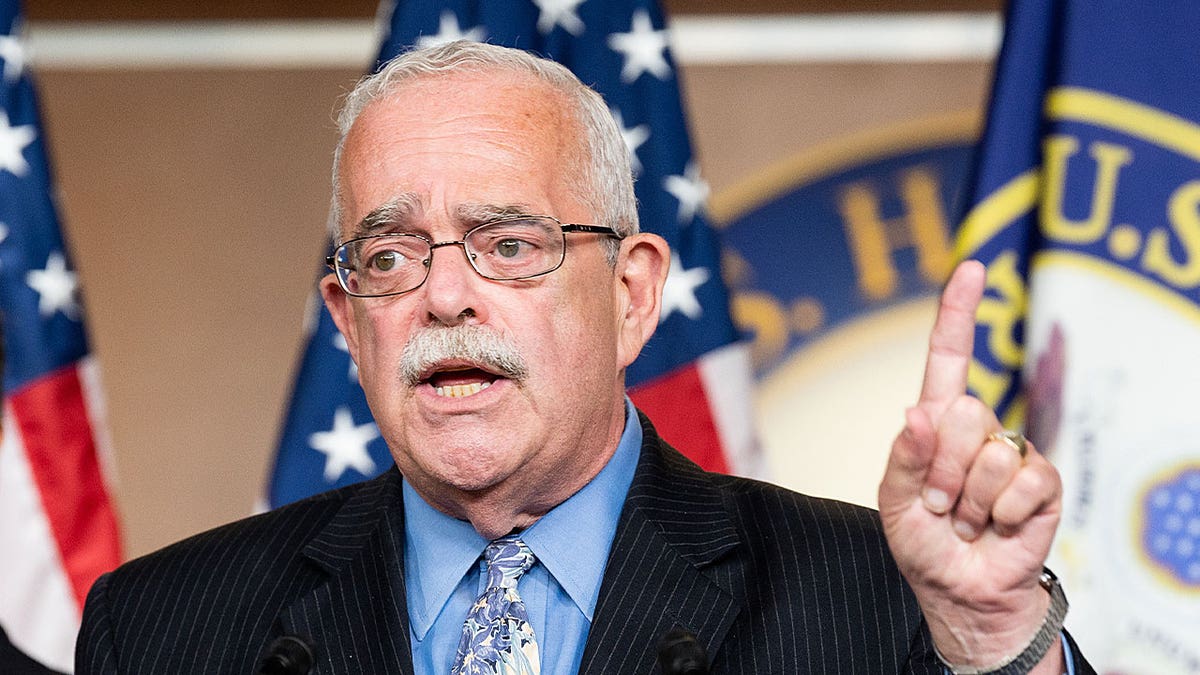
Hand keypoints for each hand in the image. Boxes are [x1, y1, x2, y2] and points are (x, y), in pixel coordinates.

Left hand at [877, 260, 1064, 669]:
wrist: (958, 589)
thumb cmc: (922, 540)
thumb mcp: (893, 500)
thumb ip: (903, 456)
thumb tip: (918, 414)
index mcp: (938, 423)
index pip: (949, 358)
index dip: (958, 313)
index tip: (971, 268)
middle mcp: (978, 429)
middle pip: (962, 413)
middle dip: (940, 468)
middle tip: (937, 503)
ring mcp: (1012, 453)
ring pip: (989, 452)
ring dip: (966, 498)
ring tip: (962, 518)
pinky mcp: (1042, 482)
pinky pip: (1022, 480)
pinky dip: (999, 512)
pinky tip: (995, 525)